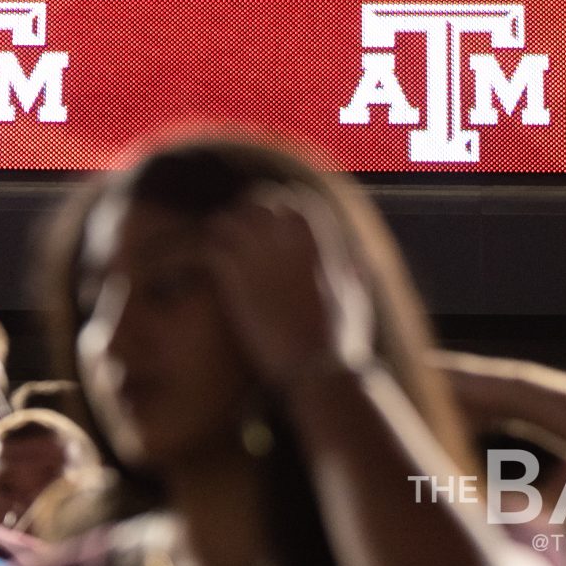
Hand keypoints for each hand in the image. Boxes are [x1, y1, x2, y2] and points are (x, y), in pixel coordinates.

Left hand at [204, 188, 375, 399]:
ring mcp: (256, 251)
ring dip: (224, 233)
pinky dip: (206, 254)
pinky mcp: (233, 275)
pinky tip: (209, 268)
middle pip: (255, 201)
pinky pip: (210, 247)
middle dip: (247, 216)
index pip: (290, 197)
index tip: (269, 224)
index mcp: (317, 232)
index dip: (277, 210)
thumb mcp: (358, 293)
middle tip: (241, 236)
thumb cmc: (341, 335)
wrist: (314, 367)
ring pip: (227, 220)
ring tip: (223, 249)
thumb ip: (355, 266)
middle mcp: (285, 233)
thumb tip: (358, 254)